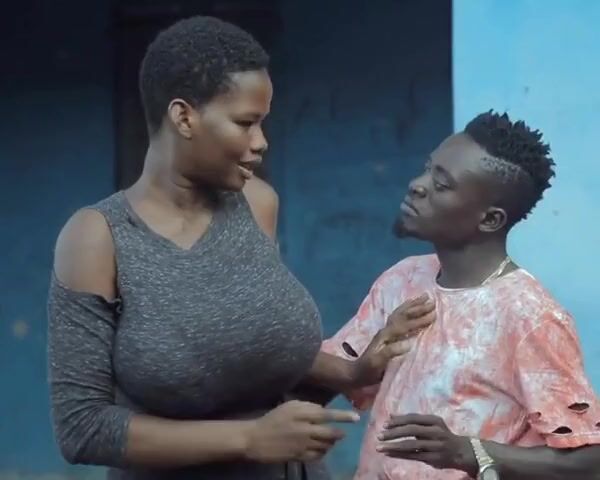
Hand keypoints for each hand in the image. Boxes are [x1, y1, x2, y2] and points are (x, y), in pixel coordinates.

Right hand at [244, 400, 359, 462]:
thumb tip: (323, 410)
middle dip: (340, 433)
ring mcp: (302, 444)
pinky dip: (323, 453)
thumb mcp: (289, 406)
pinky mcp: (299, 456)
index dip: (343, 416)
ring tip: (331, 441)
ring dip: (331, 444)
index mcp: (302, 414)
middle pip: (330, 432)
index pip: (327, 414)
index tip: (356, 418)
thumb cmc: (273, 419)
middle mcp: (305, 429)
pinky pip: (318, 456)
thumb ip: (307, 406)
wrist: (255, 438)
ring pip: (326, 446)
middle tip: (343, 433)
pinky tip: (322, 449)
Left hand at [352, 295, 434, 386]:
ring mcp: (386, 330)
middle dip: (418, 308)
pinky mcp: (387, 333)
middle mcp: (385, 329)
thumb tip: (409, 343)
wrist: (356, 371)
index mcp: (385, 336)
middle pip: (403, 315)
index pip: (405, 325)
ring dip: (413, 305)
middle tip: (433, 302)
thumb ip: (391, 352)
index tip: (434, 316)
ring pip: (400, 313)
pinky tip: (411, 306)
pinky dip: (406, 309)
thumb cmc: (368, 370)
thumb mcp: (377, 363)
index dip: (419, 321)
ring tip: (425, 296)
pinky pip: (398, 316)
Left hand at [376, 414, 475, 473]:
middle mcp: (436, 432)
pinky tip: (389, 453)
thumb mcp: (430, 424)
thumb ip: (412, 420)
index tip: (385, 424)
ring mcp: (435, 446)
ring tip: (379, 447)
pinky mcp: (433, 458)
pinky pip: (413, 456)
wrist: (461, 452)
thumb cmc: (441, 435)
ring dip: (393, 446)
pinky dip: (399, 454)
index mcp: (434, 420)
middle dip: (394, 433)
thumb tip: (390, 415)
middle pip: (411, 430)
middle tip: (379, 435)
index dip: (398, 421)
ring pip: (411, 445)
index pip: (413, 418)